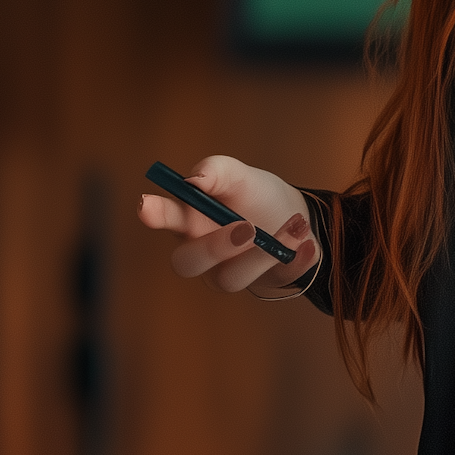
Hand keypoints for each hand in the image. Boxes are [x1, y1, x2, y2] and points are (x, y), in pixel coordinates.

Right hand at [136, 155, 315, 295]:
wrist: (299, 216)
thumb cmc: (257, 196)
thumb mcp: (241, 176)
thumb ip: (217, 170)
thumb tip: (194, 178)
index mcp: (192, 220)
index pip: (166, 218)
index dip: (154, 213)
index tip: (146, 204)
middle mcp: (204, 253)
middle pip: (188, 263)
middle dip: (213, 248)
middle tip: (245, 227)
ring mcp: (230, 274)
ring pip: (232, 279)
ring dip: (264, 253)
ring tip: (295, 225)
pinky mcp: (263, 284)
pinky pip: (276, 281)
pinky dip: (296, 261)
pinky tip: (308, 244)